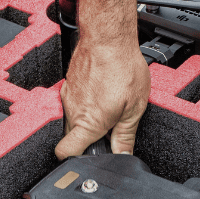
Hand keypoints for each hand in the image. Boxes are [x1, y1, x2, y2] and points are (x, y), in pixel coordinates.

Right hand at [55, 38, 149, 157]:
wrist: (108, 38)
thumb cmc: (122, 67)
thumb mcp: (134, 108)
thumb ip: (126, 135)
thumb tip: (123, 153)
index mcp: (90, 123)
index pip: (66, 152)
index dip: (74, 160)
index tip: (88, 158)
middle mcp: (74, 112)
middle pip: (72, 137)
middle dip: (88, 138)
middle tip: (108, 129)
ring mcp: (68, 97)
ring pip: (73, 119)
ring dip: (88, 119)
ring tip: (108, 106)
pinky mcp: (68, 85)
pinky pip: (73, 103)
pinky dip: (86, 104)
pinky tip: (101, 93)